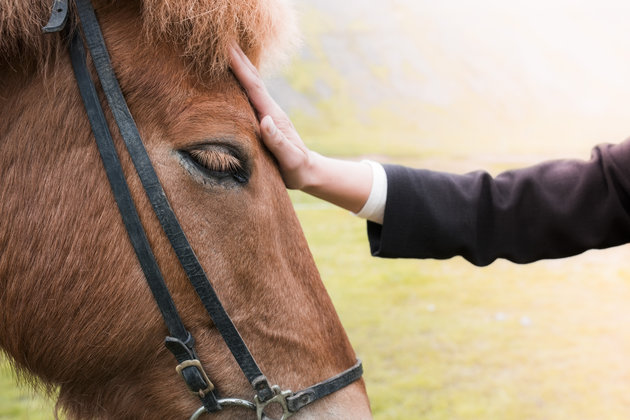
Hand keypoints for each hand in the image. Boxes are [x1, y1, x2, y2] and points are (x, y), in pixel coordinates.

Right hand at [229, 44, 314, 189]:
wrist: (307, 172)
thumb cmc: (297, 168)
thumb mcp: (289, 159)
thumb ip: (278, 143)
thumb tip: (266, 121)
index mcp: (273, 116)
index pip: (253, 87)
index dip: (240, 68)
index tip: (226, 50)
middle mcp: (269, 110)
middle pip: (252, 79)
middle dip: (238, 59)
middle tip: (222, 39)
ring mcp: (267, 114)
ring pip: (250, 85)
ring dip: (239, 67)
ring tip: (224, 51)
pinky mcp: (264, 120)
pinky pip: (249, 96)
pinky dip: (240, 83)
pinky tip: (232, 79)